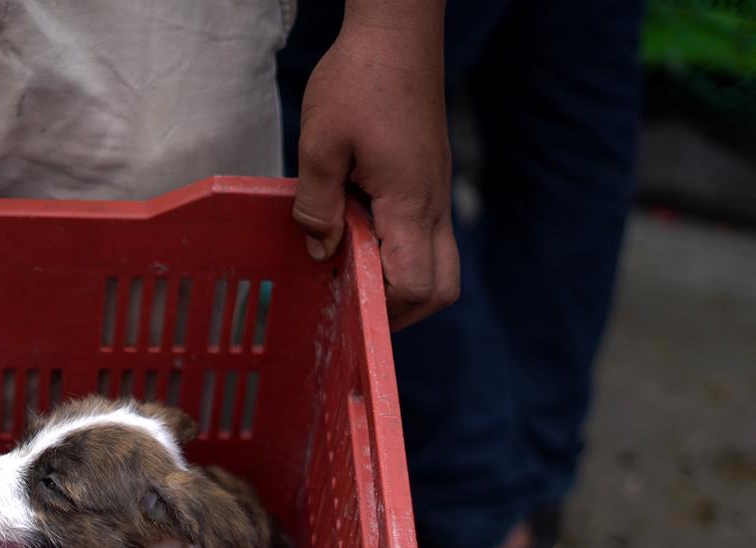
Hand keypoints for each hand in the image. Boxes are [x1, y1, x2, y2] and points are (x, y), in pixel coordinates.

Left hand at [292, 7, 457, 329]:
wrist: (398, 31)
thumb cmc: (360, 79)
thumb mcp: (320, 144)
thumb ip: (317, 205)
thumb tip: (319, 249)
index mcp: (410, 204)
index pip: (414, 286)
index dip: (381, 308)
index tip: (342, 300)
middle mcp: (433, 205)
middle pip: (439, 288)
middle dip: (400, 309)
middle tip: (352, 301)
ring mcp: (435, 193)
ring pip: (436, 263)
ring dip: (397, 277)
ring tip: (348, 266)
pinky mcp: (427, 179)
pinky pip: (424, 234)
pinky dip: (397, 249)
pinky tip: (356, 231)